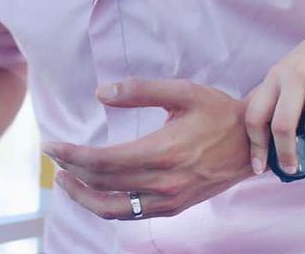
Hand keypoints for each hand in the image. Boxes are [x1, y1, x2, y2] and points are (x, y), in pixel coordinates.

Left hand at [43, 78, 252, 218]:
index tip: (51, 144)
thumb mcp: (183, 91)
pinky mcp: (174, 207)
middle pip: (102, 185)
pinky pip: (132, 213)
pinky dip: (106, 206)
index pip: (103, 162)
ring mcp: (169, 200)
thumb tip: (101, 93)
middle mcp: (163, 182)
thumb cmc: (218, 112)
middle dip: (71, 170)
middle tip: (53, 155)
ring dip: (83, 196)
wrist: (252, 144)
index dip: (71, 155)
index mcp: (163, 152)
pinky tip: (97, 191)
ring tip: (66, 179)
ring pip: (112, 209)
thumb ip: (141, 90)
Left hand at [244, 12, 304, 176]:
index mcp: (276, 76)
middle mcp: (295, 76)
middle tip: (290, 171)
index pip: (255, 115)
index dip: (256, 146)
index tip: (260, 168)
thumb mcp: (291, 71)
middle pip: (282, 127)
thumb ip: (280, 100)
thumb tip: (271, 146)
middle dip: (285, 156)